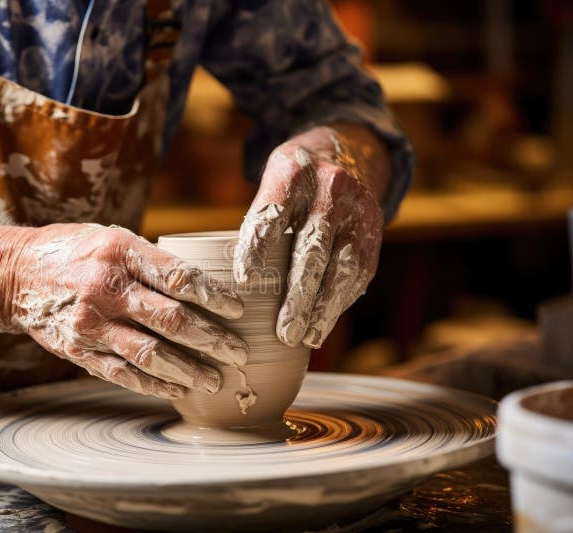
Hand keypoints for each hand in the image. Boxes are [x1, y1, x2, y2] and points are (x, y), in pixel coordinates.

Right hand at [0, 224, 248, 399]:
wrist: (15, 273)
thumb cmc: (73, 251)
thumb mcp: (111, 238)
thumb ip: (150, 260)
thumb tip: (202, 284)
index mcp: (121, 252)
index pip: (179, 278)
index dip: (214, 297)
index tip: (238, 310)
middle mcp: (106, 288)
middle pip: (172, 320)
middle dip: (212, 340)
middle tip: (237, 352)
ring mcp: (91, 323)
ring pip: (151, 354)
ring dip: (189, 370)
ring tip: (213, 381)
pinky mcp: (79, 350)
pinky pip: (124, 373)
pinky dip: (154, 384)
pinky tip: (177, 390)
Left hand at [233, 125, 388, 347]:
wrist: (348, 150)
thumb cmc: (296, 179)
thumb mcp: (273, 181)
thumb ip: (261, 221)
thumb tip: (241, 283)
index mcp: (293, 174)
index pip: (272, 215)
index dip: (257, 249)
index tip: (245, 281)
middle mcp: (331, 190)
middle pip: (312, 248)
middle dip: (298, 294)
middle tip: (284, 331)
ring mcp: (357, 212)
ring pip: (343, 267)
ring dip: (324, 308)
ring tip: (307, 338)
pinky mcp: (374, 232)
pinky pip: (358, 273)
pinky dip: (340, 302)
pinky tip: (323, 324)